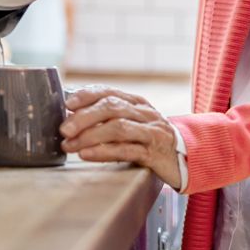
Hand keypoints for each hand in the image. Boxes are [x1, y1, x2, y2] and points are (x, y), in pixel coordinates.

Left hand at [60, 86, 182, 189]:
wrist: (186, 158)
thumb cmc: (150, 140)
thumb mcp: (133, 123)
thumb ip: (108, 118)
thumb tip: (71, 116)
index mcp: (136, 102)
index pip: (109, 91)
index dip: (87, 95)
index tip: (67, 104)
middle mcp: (144, 113)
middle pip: (112, 108)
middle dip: (84, 117)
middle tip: (64, 129)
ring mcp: (151, 132)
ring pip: (118, 128)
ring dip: (90, 136)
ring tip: (70, 145)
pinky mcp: (154, 154)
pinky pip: (126, 150)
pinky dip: (104, 152)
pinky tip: (87, 155)